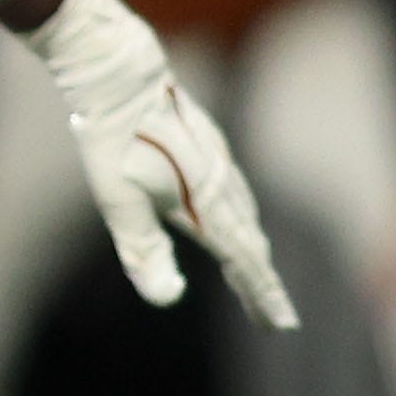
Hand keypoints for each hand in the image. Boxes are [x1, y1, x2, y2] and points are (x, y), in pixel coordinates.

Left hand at [25, 0, 295, 325]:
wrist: (118, 72)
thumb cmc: (113, 139)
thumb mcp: (118, 203)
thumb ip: (143, 251)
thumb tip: (167, 298)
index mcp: (203, 205)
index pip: (243, 261)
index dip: (262, 294)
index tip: (282, 323)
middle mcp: (219, 184)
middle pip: (249, 244)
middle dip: (260, 283)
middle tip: (272, 317)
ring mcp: (216, 160)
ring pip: (244, 215)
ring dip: (253, 251)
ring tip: (254, 276)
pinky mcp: (206, 142)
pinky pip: (235, 190)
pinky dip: (242, 217)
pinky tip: (234, 213)